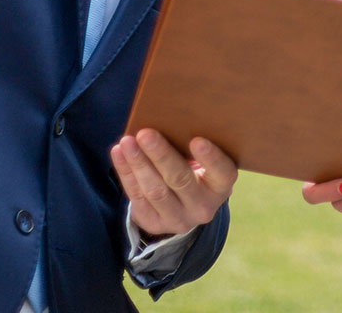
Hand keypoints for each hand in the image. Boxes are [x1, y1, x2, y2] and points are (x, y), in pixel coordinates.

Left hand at [111, 129, 237, 238]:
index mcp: (220, 187)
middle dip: (161, 155)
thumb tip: (170, 118)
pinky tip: (119, 152)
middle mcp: (203, 206)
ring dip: (139, 164)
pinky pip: (137, 196)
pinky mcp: (154, 223)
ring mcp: (178, 219)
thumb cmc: (196, 169)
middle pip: (181, 180)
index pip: (222, 174)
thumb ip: (194, 147)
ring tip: (127, 142)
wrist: (183, 205)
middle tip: (146, 134)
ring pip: (155, 190)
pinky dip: (126, 172)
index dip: (211, 158)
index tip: (196, 140)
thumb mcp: (204, 162)